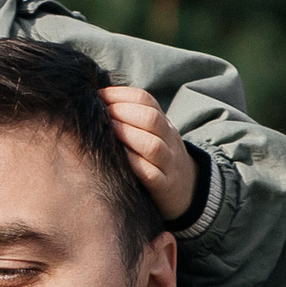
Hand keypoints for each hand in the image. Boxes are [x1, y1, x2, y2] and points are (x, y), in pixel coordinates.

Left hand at [103, 84, 199, 225]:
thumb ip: (132, 119)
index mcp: (164, 124)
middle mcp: (169, 141)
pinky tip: (120, 157)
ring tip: (108, 131)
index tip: (99, 96)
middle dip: (123, 112)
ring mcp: (168, 165)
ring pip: (153, 146)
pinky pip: (152, 174)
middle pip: (152, 119)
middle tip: (102, 114)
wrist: (187, 191)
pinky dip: (135, 164)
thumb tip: (98, 101)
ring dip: (128, 135)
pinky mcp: (164, 188)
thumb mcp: (152, 135)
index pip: (146, 100)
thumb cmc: (158, 159)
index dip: (121, 95)